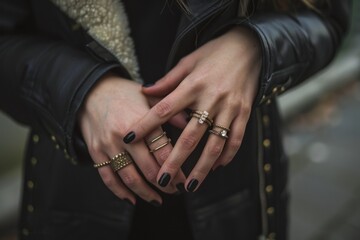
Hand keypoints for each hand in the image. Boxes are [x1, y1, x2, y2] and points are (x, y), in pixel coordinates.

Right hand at [78, 73, 185, 204]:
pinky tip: (132, 199)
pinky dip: (120, 192)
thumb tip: (191, 123)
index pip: (163, 152)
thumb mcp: (149, 96)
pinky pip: (108, 178)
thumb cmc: (125, 94)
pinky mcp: (96, 152)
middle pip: (148, 169)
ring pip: (129, 178)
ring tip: (158, 200)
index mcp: (141, 121)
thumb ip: (169, 111)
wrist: (91, 91)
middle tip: (175, 191)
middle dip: (165, 184)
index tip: (185, 180)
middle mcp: (125, 136)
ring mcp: (108, 145)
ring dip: (146, 193)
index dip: (176, 170)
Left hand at [123, 27, 260, 191]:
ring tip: (190, 186)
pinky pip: (236, 139)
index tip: (129, 139)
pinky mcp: (245, 113)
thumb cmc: (214, 53)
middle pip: (191, 136)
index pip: (164, 109)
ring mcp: (230, 108)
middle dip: (176, 160)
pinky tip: (216, 168)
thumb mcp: (189, 61)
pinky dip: (227, 156)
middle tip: (163, 180)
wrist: (249, 47)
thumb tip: (146, 91)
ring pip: (215, 144)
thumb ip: (168, 80)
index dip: (145, 125)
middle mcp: (211, 99)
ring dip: (202, 168)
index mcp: (193, 85)